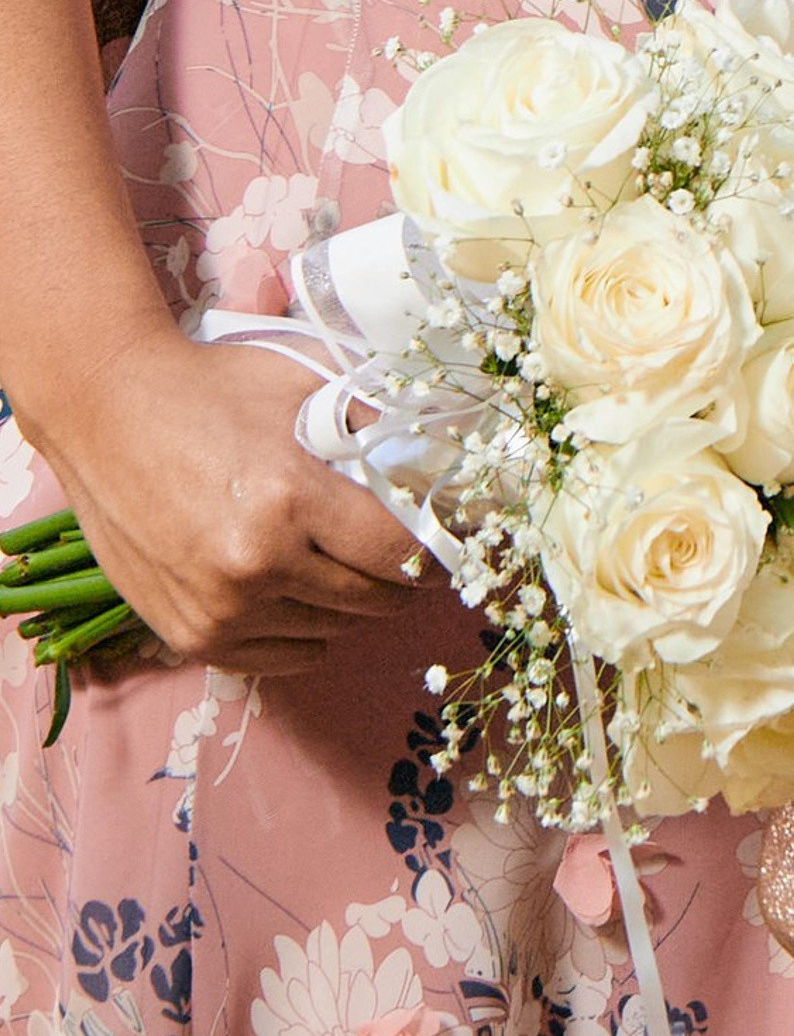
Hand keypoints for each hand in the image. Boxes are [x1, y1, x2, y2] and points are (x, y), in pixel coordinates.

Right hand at [38, 327, 423, 677]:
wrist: (106, 410)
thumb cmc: (211, 386)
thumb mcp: (303, 379)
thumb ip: (372, 417)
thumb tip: (436, 454)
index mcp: (290, 500)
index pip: (398, 553)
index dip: (433, 552)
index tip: (445, 546)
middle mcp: (255, 565)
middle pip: (371, 598)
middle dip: (399, 577)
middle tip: (401, 553)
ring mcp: (218, 608)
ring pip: (331, 630)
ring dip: (349, 601)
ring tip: (342, 561)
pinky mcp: (188, 634)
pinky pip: (280, 657)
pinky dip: (305, 631)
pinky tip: (304, 594)